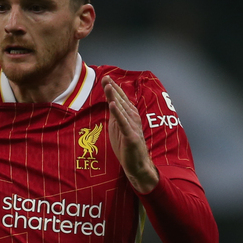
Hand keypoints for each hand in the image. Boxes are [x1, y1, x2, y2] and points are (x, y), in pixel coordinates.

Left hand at [101, 75, 158, 193]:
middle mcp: (132, 118)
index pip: (120, 99)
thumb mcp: (117, 128)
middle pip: (121, 101)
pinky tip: (112, 105)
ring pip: (121, 109)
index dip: (113, 88)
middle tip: (106, 77)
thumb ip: (115, 115)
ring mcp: (132, 126)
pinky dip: (117, 113)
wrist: (136, 165)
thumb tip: (110, 102)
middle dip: (113, 89)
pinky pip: (122, 123)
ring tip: (108, 86)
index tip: (106, 77)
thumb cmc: (126, 147)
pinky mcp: (130, 136)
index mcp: (129, 115)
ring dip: (115, 97)